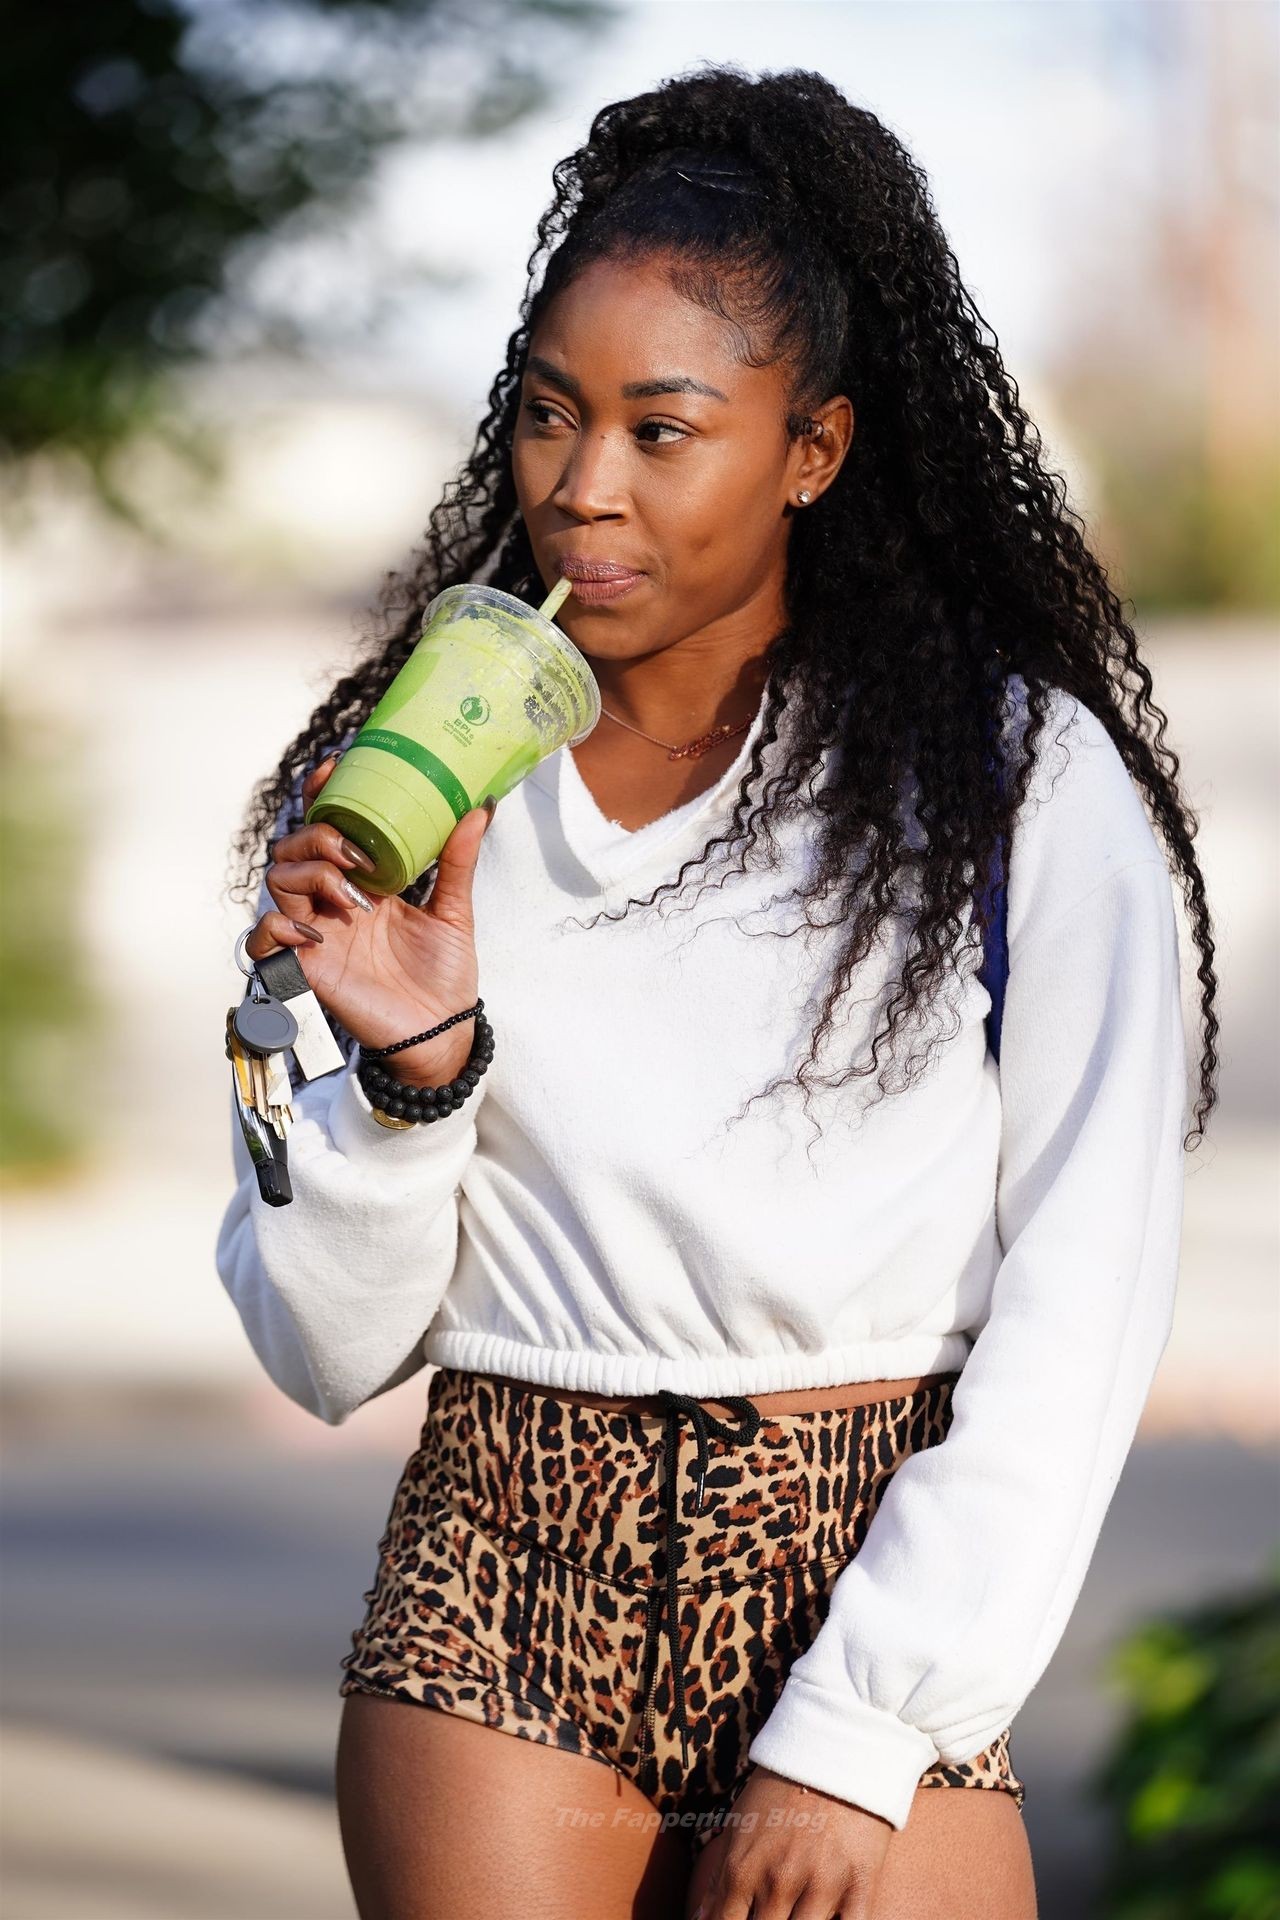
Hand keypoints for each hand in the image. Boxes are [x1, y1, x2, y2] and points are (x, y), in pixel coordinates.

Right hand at [244, 754, 494, 1085]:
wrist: (442, 1031)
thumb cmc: (446, 975)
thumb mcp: (454, 911)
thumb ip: (457, 862)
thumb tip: (479, 808)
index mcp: (363, 881)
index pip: (328, 826)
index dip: (321, 794)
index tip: (334, 766)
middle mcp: (332, 900)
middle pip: (293, 845)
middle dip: (318, 837)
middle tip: (356, 856)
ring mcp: (315, 931)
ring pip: (277, 879)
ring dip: (310, 875)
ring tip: (353, 899)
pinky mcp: (305, 967)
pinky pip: (263, 937)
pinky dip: (277, 925)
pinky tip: (314, 932)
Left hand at [690, 1765, 891, 1919]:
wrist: (837, 1743)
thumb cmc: (783, 1784)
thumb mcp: (741, 1823)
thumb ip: (721, 1878)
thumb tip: (701, 1919)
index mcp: (744, 1867)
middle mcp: (779, 1882)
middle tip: (769, 1913)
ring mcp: (821, 1885)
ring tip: (792, 1915)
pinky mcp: (859, 1885)